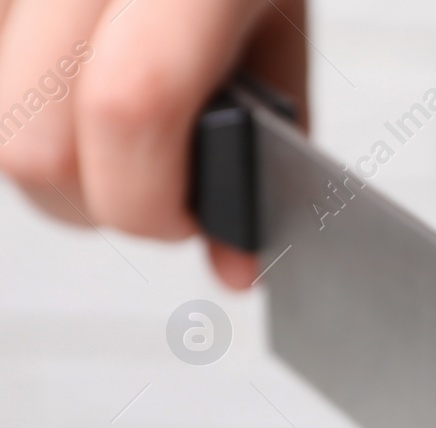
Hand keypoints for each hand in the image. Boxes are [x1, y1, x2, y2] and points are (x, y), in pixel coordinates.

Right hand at [0, 0, 306, 287]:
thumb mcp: (276, 23)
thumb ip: (267, 147)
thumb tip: (234, 261)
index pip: (131, 108)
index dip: (150, 200)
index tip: (185, 217)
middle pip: (29, 141)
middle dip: (93, 203)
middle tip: (148, 189)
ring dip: (47, 155)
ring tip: (107, 129)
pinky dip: (17, 98)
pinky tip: (62, 85)